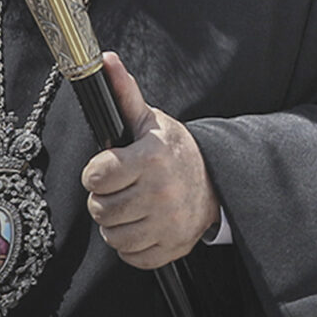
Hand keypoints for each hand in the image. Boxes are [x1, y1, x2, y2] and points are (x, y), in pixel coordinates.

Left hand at [81, 52, 218, 268]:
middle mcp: (160, 192)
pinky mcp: (171, 247)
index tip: (110, 168)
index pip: (96, 176)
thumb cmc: (177, 152)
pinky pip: (130, 256)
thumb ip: (126, 95)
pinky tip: (145, 224)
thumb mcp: (152, 122)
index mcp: (151, 158)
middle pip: (100, 209)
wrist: (220, 181)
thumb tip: (106, 61)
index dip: (98, 172)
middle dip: (107, 198)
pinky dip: (133, 245)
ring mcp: (167, 223)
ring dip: (117, 223)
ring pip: (111, 235)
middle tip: (124, 187)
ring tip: (134, 205)